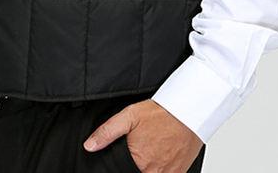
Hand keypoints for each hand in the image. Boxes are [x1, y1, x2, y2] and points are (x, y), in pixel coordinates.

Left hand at [83, 98, 202, 172]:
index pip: (123, 171)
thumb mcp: (128, 116)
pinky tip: (160, 157)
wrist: (188, 110)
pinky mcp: (180, 172)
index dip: (122, 166)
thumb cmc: (160, 113)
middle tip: (140, 151)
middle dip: (135, 165)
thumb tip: (89, 146)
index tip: (126, 158)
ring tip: (149, 152)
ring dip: (147, 167)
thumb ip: (107, 132)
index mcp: (139, 162)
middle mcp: (154, 172)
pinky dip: (161, 169)